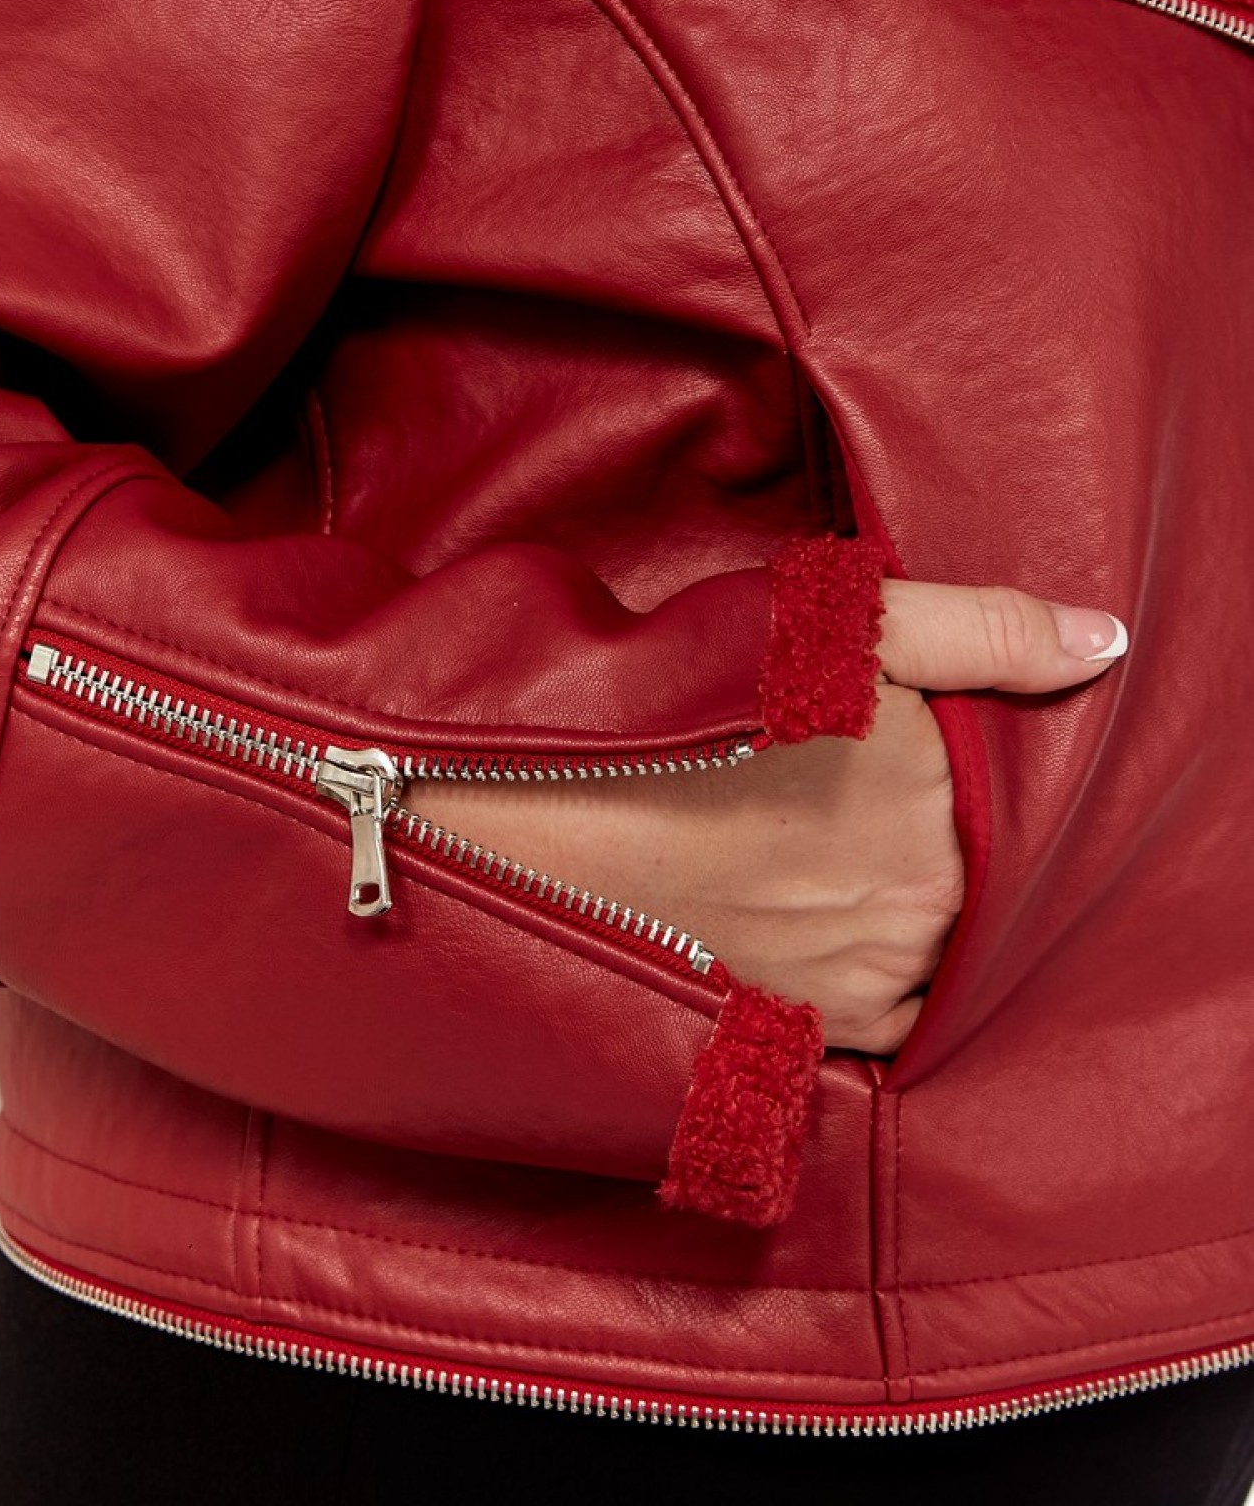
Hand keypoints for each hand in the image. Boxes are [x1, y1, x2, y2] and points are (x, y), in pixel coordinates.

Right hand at [405, 580, 1127, 1052]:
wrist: (552, 812)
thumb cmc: (694, 710)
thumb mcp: (849, 628)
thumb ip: (984, 629)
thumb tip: (1102, 644)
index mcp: (946, 817)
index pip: (1004, 801)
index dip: (956, 770)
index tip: (891, 746)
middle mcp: (918, 915)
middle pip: (964, 876)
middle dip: (927, 838)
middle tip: (847, 795)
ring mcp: (861, 981)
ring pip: (927, 944)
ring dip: (901, 909)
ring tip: (830, 853)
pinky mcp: (803, 1026)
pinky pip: (885, 1016)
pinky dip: (872, 975)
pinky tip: (824, 922)